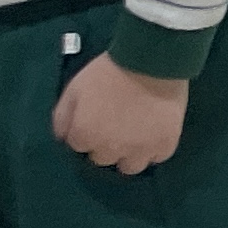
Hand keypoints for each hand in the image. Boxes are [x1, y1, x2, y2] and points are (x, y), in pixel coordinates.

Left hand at [52, 55, 188, 173]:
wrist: (150, 61)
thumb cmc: (108, 72)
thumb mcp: (75, 88)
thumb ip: (63, 116)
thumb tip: (63, 137)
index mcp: (85, 136)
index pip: (79, 146)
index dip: (86, 130)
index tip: (95, 117)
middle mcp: (110, 149)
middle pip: (103, 159)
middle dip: (105, 144)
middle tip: (116, 123)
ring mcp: (139, 150)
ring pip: (130, 166)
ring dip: (129, 154)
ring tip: (135, 135)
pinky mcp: (165, 144)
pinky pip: (157, 157)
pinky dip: (154, 148)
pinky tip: (154, 132)